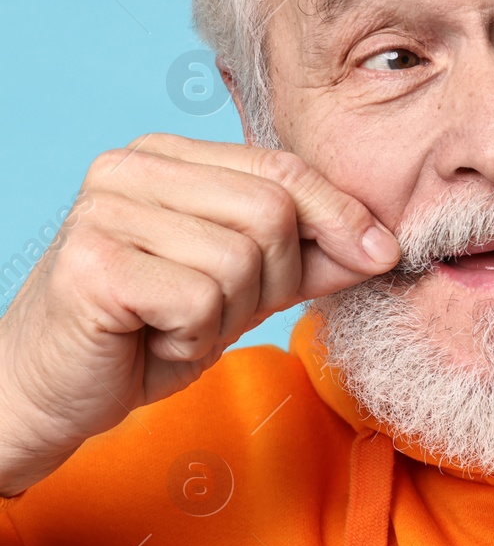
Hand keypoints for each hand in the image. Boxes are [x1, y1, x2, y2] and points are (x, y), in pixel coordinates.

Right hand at [0, 133, 398, 494]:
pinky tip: (152, 337)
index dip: (341, 214)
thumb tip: (385, 244)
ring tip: (177, 323)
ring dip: (226, 315)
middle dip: (272, 280)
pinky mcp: (92, 264)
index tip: (382, 253)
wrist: (57, 390)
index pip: (282, 168)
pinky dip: (192, 337)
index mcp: (169, 155)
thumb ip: (311, 258)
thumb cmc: (150, 332)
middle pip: (271, 213)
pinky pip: (199, 301)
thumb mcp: (247, 287)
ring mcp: (103, 211)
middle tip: (221, 311)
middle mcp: (129, 167)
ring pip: (239, 261)